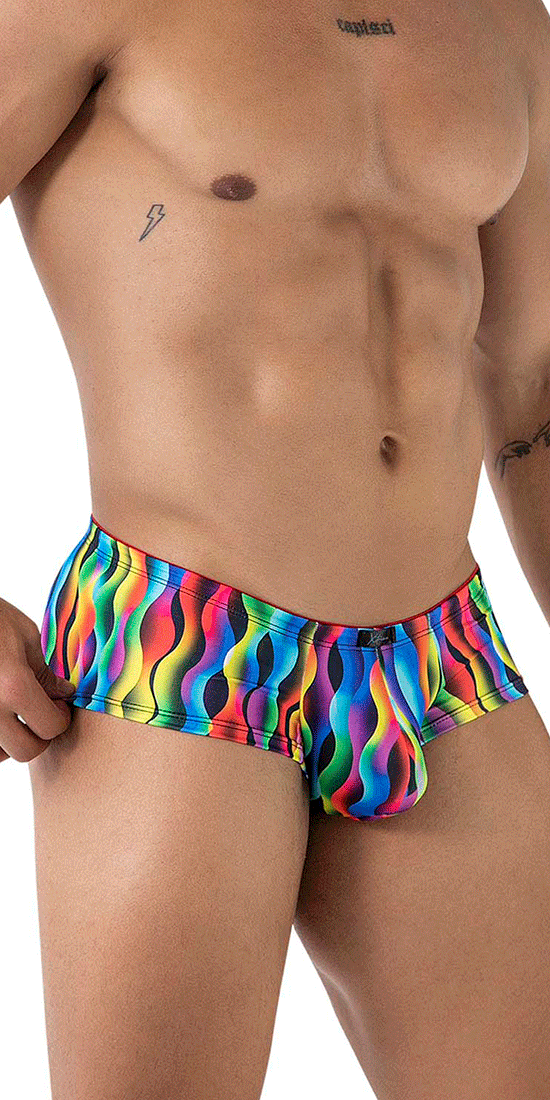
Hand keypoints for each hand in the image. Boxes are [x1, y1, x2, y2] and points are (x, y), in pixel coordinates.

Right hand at [0, 596, 74, 762]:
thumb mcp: (23, 635)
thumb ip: (44, 672)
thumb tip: (63, 695)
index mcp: (13, 686)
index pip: (51, 727)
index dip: (60, 717)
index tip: (58, 705)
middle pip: (26, 751)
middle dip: (38, 735)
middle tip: (38, 712)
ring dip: (9, 740)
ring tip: (9, 710)